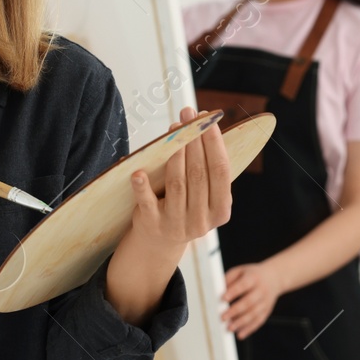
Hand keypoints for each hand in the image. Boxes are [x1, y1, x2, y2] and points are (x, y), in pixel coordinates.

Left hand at [124, 105, 233, 256]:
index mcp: (220, 211)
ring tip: (174, 129)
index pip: (221, 172)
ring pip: (177, 184)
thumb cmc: (186, 206)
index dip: (215, 144)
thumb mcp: (204, 197)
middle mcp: (201, 220)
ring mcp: (176, 224)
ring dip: (176, 154)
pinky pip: (147, 202)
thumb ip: (207, 170)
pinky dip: (142, 186)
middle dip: (194, 141)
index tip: (208, 120)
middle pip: (199, 174)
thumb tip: (205, 125)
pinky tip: (138, 171)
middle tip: (188, 116)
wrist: (160, 242)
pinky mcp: (152, 224)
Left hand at [222, 260, 283, 338]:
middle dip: (235, 311)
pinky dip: (249, 329)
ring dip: (241, 322)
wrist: (274, 278)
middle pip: (249, 302)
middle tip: (223, 317)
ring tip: (229, 328)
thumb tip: (217, 291)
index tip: (223, 298)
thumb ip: (229, 279)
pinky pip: (258, 322)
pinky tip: (240, 334)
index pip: (243, 285)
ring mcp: (265, 302)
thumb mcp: (241, 271)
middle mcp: (261, 290)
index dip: (233, 292)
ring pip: (254, 314)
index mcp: (254, 277)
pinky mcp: (267, 311)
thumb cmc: (252, 275)